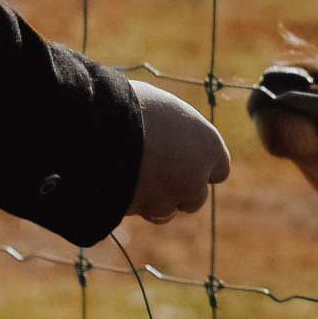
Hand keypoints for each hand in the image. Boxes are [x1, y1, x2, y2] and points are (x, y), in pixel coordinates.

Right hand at [129, 80, 231, 224]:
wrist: (98, 130)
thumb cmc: (131, 106)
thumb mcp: (161, 105)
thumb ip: (174, 125)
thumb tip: (167, 123)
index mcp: (208, 146)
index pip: (219, 169)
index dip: (201, 166)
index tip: (186, 161)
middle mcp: (195, 178)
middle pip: (196, 198)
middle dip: (180, 191)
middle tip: (159, 173)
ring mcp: (169, 199)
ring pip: (166, 211)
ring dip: (156, 201)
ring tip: (135, 177)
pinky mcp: (140, 212)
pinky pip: (140, 213)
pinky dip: (133, 204)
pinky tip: (121, 184)